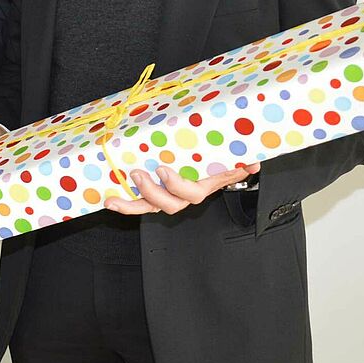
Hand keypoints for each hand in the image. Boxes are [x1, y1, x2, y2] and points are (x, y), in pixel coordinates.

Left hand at [104, 162, 261, 215]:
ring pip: (152, 207)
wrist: (215, 160)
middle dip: (152, 192)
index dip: (177, 186)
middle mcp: (185, 194)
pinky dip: (125, 205)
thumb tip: (254, 163)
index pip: (193, 192)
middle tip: (139, 174)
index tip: (163, 171)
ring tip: (117, 196)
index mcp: (203, 184)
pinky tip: (109, 202)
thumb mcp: (230, 154)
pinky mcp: (152, 195)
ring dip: (134, 203)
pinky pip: (139, 204)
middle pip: (171, 204)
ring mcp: (168, 196)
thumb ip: (242, 158)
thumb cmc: (219, 156)